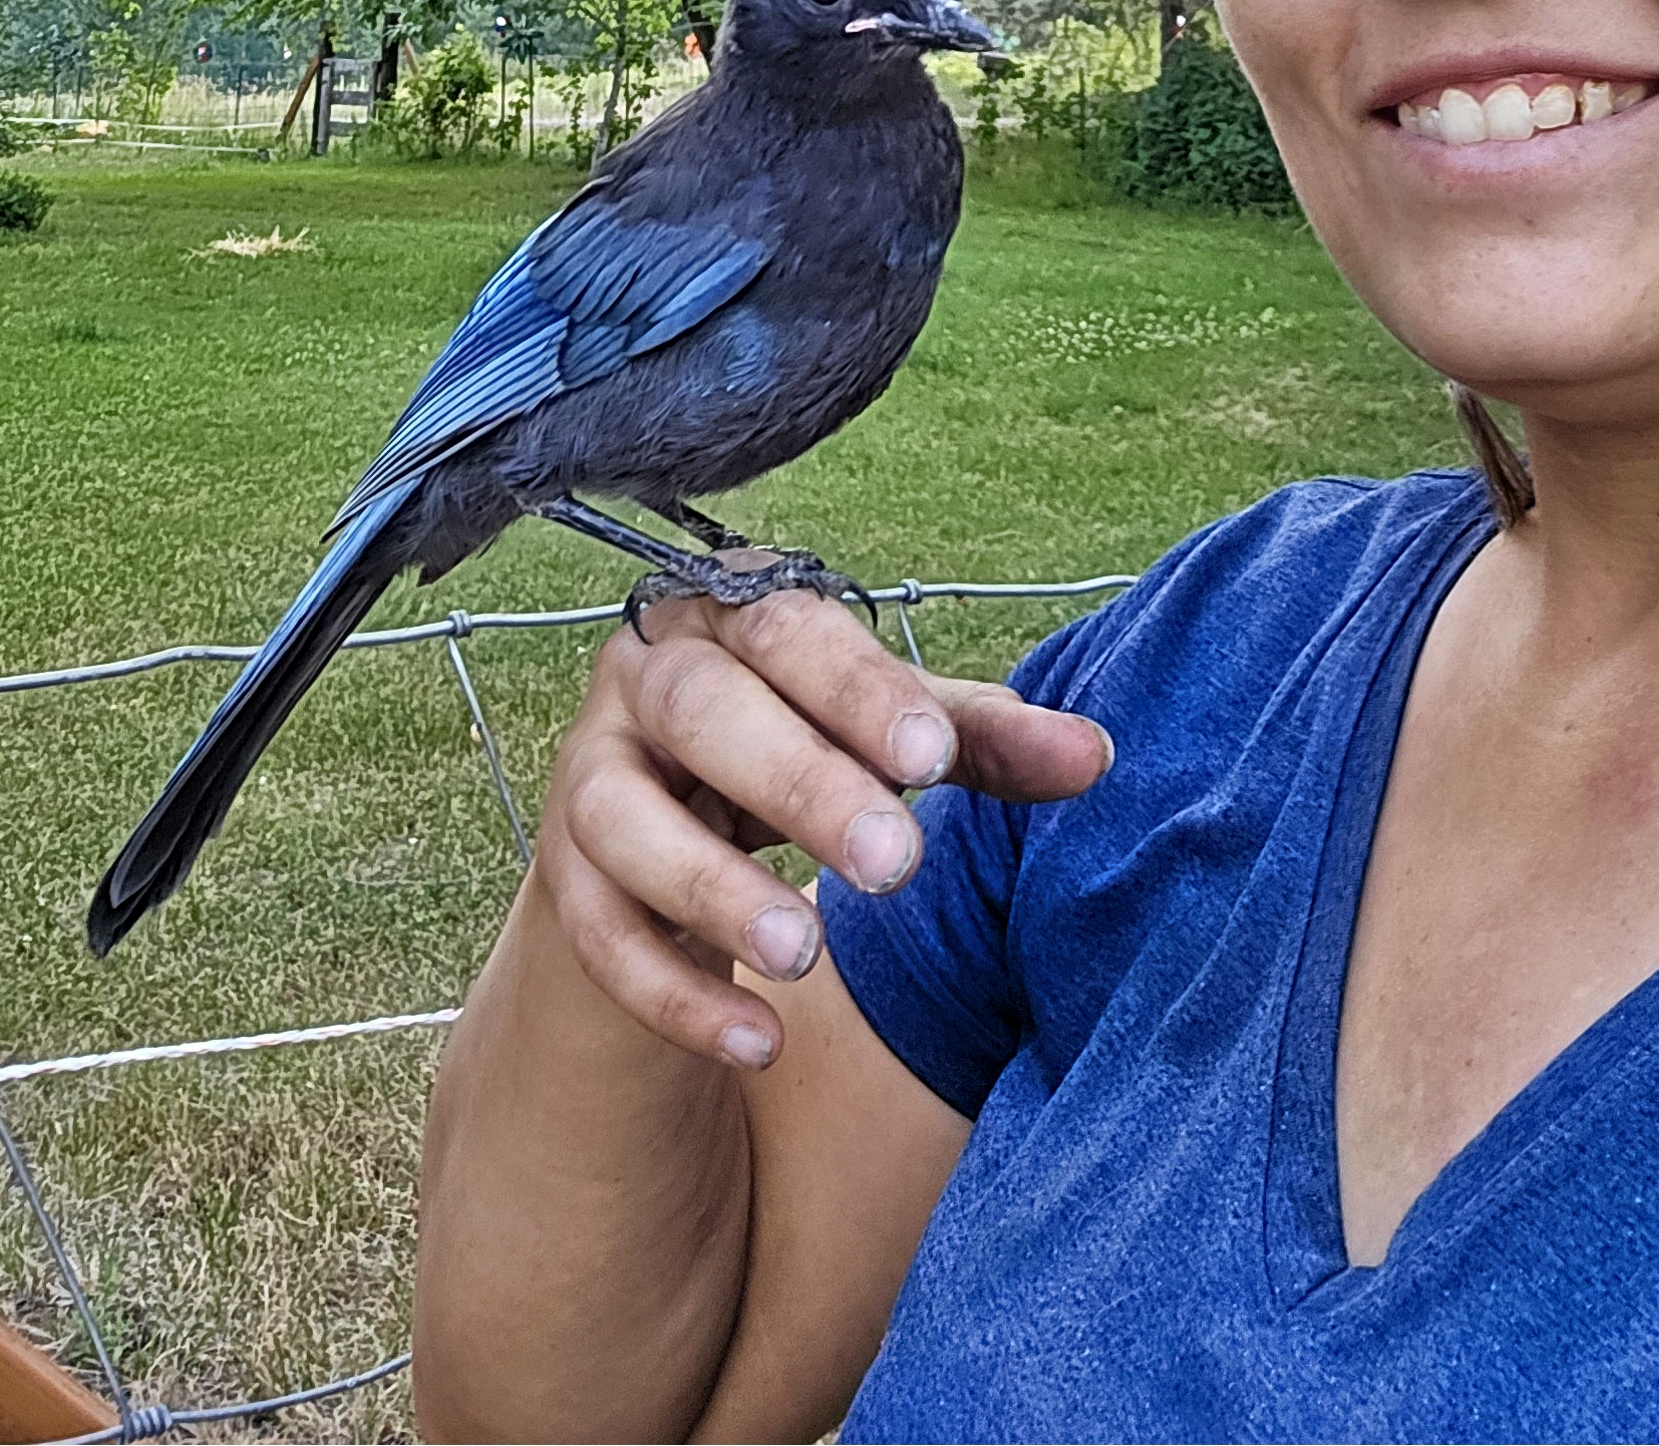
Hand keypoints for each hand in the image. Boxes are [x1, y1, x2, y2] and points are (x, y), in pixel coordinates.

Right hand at [537, 589, 1111, 1068]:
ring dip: (715, 888)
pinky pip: (598, 935)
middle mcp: (645, 676)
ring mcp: (589, 776)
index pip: (790, 630)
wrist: (671, 834)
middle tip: (895, 862)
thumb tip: (1097, 756)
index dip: (861, 691)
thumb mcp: (894, 741)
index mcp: (733, 616)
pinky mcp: (562, 879)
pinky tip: (760, 1041)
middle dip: (800, 783)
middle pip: (705, 710)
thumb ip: (983, 743)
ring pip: (625, 820)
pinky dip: (674, 994)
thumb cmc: (808, 751)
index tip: (937, 758)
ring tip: (806, 951)